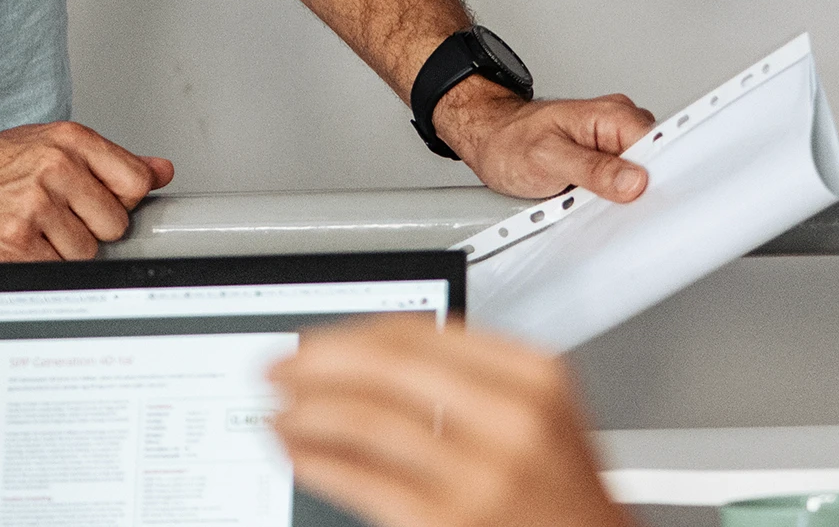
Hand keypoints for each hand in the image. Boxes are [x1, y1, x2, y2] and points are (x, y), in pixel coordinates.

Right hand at [0, 121, 173, 260]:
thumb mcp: (48, 145)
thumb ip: (109, 160)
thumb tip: (161, 171)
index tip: (103, 203)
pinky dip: (43, 268)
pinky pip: (58, 271)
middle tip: (59, 220)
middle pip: (116, 223)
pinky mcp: (13, 244)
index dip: (123, 200)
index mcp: (68, 140)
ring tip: (34, 232)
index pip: (136, 181)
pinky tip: (21, 247)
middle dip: (93, 230)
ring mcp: (33, 206)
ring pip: (88, 253)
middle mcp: (53, 168)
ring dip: (65, 253)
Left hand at [270, 315, 631, 526]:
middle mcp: (512, 420)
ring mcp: (483, 475)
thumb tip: (370, 358)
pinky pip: (363, 480)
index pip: (423, 332)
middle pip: (388, 367)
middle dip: (317, 363)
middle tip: (277, 367)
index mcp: (534, 377)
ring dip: (306, 412)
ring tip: (278, 412)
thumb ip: (473, 381)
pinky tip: (298, 454)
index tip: (316, 339)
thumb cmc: (561, 501)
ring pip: (367, 421)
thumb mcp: (540, 421)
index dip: (353, 332)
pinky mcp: (450, 522)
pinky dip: (317, 461)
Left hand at [431, 82, 654, 202]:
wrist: (488, 139)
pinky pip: (619, 184)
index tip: (650, 198)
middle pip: (653, 164)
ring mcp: (610, 143)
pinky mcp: (602, 161)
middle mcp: (616, 125)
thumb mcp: (549, 158)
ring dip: (620, 198)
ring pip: (637, 179)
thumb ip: (593, 169)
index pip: (658, 144)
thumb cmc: (509, 140)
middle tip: (607, 203)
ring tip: (585, 199)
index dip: (660, 174)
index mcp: (612, 115)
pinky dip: (607, 199)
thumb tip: (633, 181)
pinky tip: (586, 202)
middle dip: (639, 191)